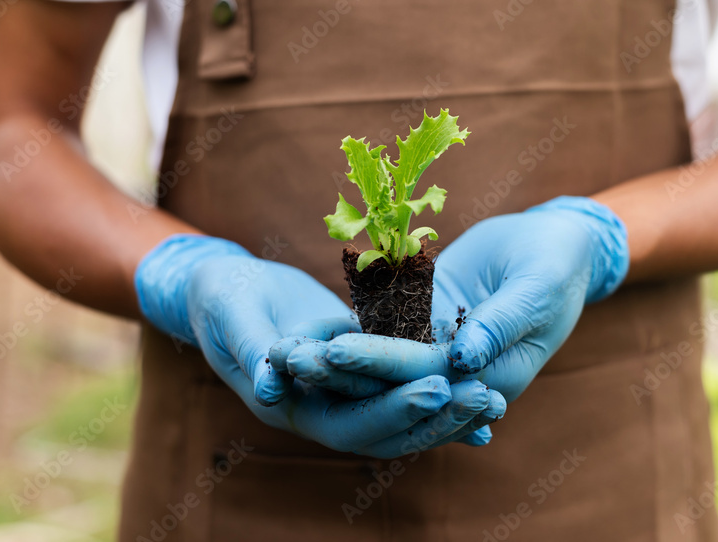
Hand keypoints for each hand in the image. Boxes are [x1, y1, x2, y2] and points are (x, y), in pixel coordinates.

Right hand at [135, 234, 500, 456]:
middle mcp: (326, 410)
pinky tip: (479, 378)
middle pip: (391, 427)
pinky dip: (440, 382)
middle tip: (486, 395)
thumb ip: (251, 350)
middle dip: (438, 413)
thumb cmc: (221, 298)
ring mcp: (347, 392)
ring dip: (449, 405)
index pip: (352, 423)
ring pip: (405, 408)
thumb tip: (272, 388)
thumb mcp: (232, 317)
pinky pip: (405, 381)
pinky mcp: (363, 368)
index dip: (394, 410)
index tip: (437, 390)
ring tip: (496, 394)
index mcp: (294, 408)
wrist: (228, 289)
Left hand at [297, 196, 628, 402]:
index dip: (383, 365)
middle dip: (341, 368)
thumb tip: (464, 360)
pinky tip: (304, 327)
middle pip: (394, 376)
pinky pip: (380, 329)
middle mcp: (460, 375)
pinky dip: (345, 329)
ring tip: (284, 346)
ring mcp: (439, 351)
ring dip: (332, 356)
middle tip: (288, 355)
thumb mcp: (537, 290)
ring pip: (379, 358)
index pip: (430, 377)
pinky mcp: (424, 326)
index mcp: (494, 379)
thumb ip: (501, 324)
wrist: (554, 244)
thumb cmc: (557, 265)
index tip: (335, 351)